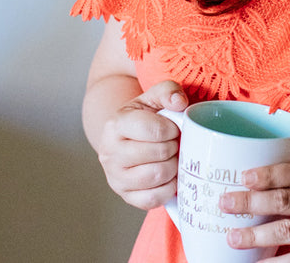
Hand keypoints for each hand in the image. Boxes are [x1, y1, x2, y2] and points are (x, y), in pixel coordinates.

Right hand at [96, 80, 187, 208]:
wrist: (127, 138)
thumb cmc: (145, 117)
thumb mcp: (153, 97)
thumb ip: (168, 90)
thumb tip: (179, 102)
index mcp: (116, 125)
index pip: (152, 130)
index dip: (172, 129)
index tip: (174, 128)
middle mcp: (110, 153)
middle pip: (158, 154)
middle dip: (174, 148)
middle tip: (175, 143)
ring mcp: (115, 177)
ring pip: (156, 177)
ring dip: (173, 167)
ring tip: (173, 158)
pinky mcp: (125, 196)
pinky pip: (153, 199)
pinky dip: (168, 188)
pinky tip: (169, 176)